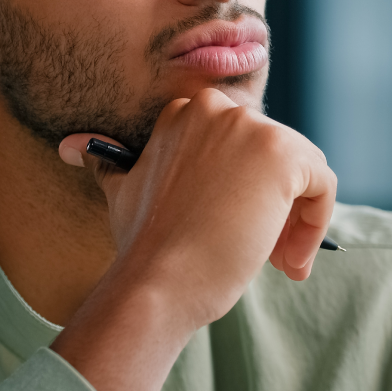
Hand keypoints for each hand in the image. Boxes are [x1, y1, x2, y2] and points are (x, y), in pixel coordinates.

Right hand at [59, 87, 336, 329]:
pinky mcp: (282, 154)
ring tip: (277, 261)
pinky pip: (323, 182)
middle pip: (273, 155)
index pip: (243, 144)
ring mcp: (251, 127)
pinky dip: (316, 222)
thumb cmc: (143, 245)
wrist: (156, 282)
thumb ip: (106, 162)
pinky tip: (290, 260)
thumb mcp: (122, 191)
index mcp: (187, 112)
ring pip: (302, 169)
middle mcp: (218, 108)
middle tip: (260, 250)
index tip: (232, 226)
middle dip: (271, 204)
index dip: (243, 188)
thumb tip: (69, 147)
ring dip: (294, 218)